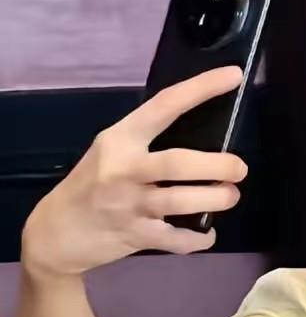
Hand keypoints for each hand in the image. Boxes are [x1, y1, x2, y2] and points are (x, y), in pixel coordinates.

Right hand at [21, 66, 248, 277]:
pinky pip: (178, 240)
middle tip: (239, 168)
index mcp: (119, 140)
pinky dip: (200, 239)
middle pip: (179, 162)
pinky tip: (208, 233)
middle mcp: (123, 169)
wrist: (55, 234)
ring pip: (182, 200)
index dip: (201, 89)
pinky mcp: (135, 236)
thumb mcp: (111, 153)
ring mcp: (128, 205)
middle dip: (218, 165)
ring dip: (217, 199)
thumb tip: (204, 137)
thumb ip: (147, 144)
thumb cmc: (91, 186)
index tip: (233, 77)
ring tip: (230, 195)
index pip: (164, 106)